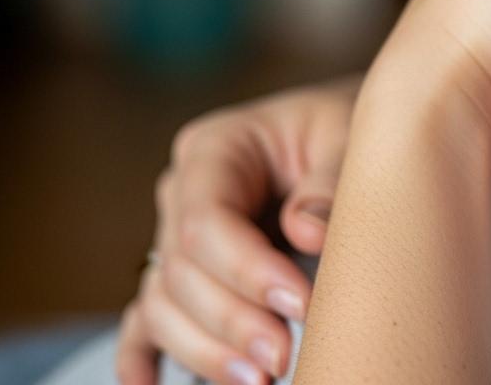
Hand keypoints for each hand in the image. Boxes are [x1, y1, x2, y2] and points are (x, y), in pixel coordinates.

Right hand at [115, 77, 356, 384]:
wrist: (343, 135)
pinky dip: (143, 356)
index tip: (300, 302)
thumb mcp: (346, 136)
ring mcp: (175, 235)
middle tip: (282, 357)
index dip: (247, 269)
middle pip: (182, 271)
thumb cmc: (345, 131)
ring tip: (257, 379)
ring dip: (203, 350)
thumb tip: (307, 232)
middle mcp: (183, 194)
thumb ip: (329, 181)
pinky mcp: (184, 273)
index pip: (207, 220)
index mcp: (218, 149)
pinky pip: (147, 318)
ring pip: (163, 304)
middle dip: (232, 321)